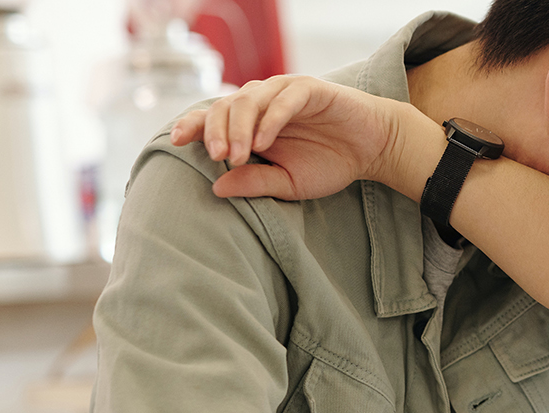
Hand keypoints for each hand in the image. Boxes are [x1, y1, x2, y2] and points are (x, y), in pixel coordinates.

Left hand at [170, 75, 412, 200]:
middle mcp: (263, 101)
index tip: (177, 141)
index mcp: (252, 122)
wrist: (372, 150)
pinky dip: (271, 119)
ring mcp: (284, 92)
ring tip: (239, 155)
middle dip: (215, 132)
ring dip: (239, 128)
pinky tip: (264, 143)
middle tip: (218, 159)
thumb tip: (216, 188)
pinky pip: (284, 99)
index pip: (212, 117)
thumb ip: (254, 183)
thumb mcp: (288, 183)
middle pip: (224, 106)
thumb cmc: (330, 162)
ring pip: (249, 100)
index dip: (192, 125)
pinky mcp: (310, 89)